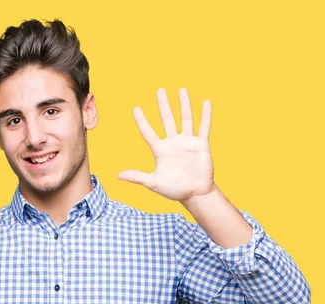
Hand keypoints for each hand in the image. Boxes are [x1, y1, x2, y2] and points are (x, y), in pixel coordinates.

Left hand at [118, 88, 215, 202]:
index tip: (135, 108)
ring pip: (185, 118)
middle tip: (160, 90)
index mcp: (160, 150)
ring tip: (182, 90)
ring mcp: (187, 142)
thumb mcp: (153, 183)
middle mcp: (173, 142)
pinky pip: (203, 127)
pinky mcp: (201, 144)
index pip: (148, 132)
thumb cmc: (174, 189)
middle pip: (167, 119)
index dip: (142, 121)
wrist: (195, 194)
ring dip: (184, 104)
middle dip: (163, 105)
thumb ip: (137, 177)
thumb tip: (118, 176)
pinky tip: (205, 102)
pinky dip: (205, 115)